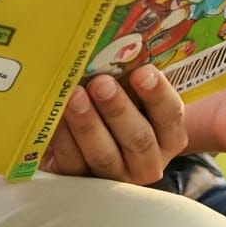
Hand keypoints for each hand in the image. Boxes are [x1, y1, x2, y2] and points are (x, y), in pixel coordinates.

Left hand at [40, 64, 187, 182]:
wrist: (97, 146)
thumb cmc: (122, 108)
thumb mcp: (135, 96)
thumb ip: (133, 77)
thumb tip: (115, 42)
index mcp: (168, 136)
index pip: (170, 115)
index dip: (157, 94)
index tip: (142, 72)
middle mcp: (147, 161)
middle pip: (138, 138)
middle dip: (118, 109)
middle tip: (101, 83)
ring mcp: (116, 177)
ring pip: (104, 155)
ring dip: (88, 125)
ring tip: (74, 97)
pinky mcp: (83, 184)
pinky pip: (73, 164)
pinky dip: (63, 139)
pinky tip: (55, 117)